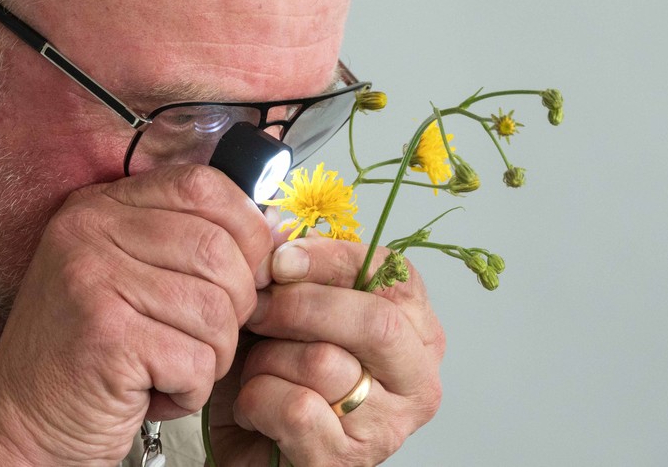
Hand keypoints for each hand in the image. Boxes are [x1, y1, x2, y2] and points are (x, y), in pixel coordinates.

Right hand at [0, 165, 274, 464]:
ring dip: (213, 355)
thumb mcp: (124, 275)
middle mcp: (89, 232)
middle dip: (236, 305)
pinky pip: (197, 360)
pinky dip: (191, 390)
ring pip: (217, 309)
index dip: (246, 229)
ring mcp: (92, 281)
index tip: (251, 269)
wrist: (18, 427)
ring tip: (172, 367)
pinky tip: (155, 391)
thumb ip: (183, 241)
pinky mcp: (105, 338)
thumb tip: (273, 232)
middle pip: (220, 249)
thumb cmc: (82, 356)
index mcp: (98, 207)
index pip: (203, 185)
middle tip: (205, 337)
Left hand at [208, 236, 444, 465]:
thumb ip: (290, 266)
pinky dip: (256, 401)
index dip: (331, 258)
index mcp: (414, 329)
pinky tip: (254, 409)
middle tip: (256, 309)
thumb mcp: (284, 310)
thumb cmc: (275, 376)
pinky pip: (296, 408)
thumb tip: (278, 225)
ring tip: (256, 371)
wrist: (250, 449)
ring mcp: (388, 426)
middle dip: (301, 306)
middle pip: (375, 320)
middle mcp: (416, 378)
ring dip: (268, 360)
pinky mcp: (347, 461)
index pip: (393, 273)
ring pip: (325, 363)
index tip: (281, 259)